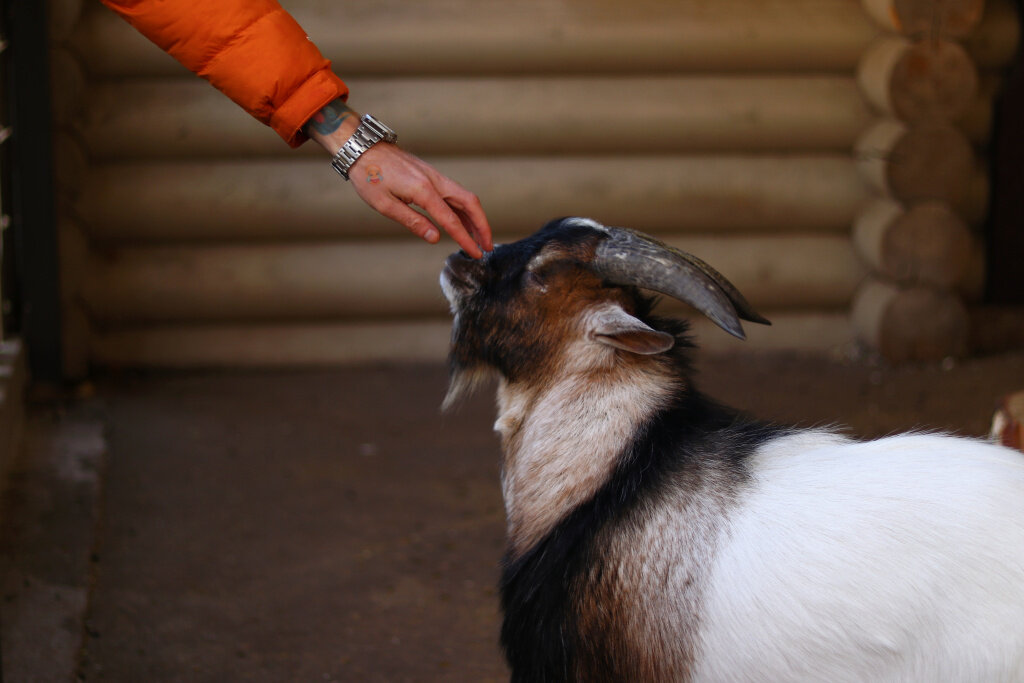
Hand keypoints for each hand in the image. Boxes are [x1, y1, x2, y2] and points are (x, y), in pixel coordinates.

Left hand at [306, 101, 492, 257]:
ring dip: (475, 218)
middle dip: (482, 225)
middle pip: (470, 203)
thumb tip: (435, 238)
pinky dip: (463, 209)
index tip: (476, 253)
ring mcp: (434, 176)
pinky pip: (454, 193)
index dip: (466, 239)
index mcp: (423, 190)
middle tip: (487, 245)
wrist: (363, 148)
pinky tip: (462, 221)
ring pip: (465, 197)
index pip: (451, 220)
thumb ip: (413, 221)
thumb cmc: (370, 176)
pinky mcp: (431, 175)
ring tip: (479, 237)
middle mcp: (434, 181)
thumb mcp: (385, 205)